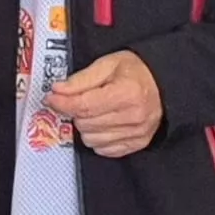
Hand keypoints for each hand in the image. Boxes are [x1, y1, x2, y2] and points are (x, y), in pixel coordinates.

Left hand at [47, 51, 162, 157]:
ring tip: (93, 111)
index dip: (62, 103)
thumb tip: (57, 90)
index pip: (84, 106)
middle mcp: (134, 117)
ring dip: (85, 127)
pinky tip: (102, 124)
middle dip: (75, 112)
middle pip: (85, 124)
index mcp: (126, 93)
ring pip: (92, 140)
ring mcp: (137, 134)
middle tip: (78, 100)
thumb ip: (81, 79)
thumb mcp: (108, 64)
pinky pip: (104, 150)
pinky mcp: (138, 144)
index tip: (51, 98)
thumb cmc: (135, 72)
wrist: (163, 85)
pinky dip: (97, 138)